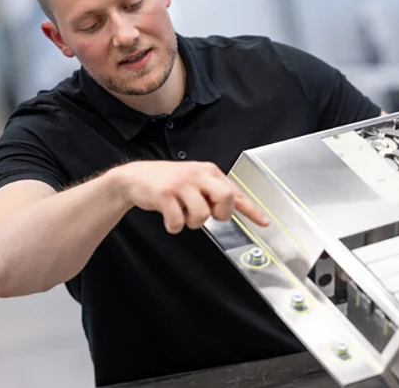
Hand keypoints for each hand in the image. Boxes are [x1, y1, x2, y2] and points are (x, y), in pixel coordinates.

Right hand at [115, 161, 268, 233]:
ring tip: (182, 214)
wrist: (135, 178)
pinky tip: (169, 218)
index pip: (236, 191)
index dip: (251, 210)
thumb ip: (215, 193)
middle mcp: (198, 175)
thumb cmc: (169, 182)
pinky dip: (174, 226)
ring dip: (192, 223)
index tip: (264, 223)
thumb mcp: (196, 182)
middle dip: (220, 213)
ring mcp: (181, 184)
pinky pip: (177, 221)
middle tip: (209, 214)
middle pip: (226, 197)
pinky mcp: (165, 194)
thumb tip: (237, 207)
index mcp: (209, 171)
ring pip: (202, 214)